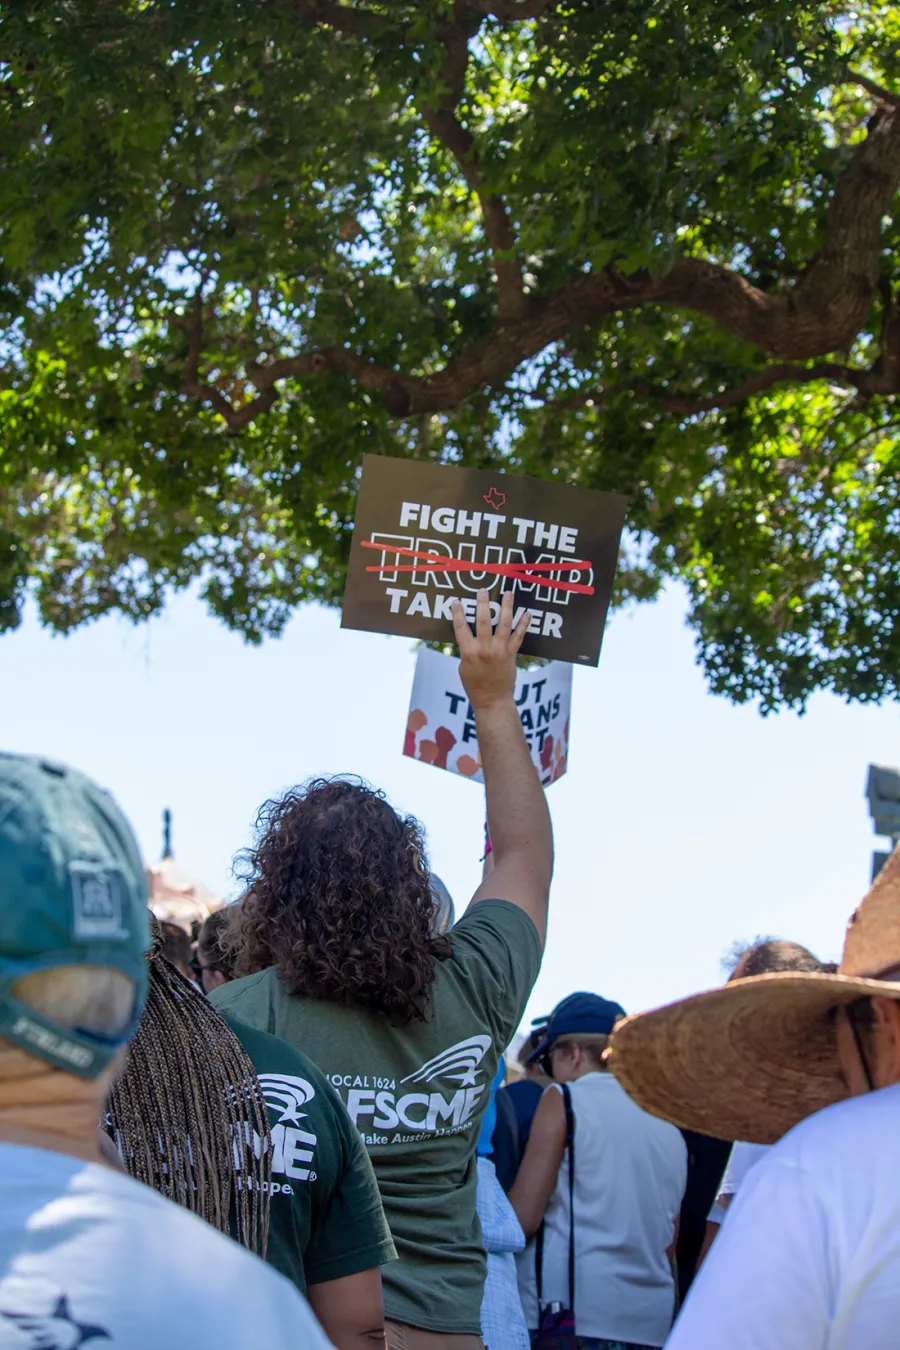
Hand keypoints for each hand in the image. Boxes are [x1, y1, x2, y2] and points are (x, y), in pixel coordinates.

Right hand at [452, 590, 530, 711]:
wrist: (492, 700)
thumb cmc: (474, 684)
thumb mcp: (463, 666)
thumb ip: (466, 649)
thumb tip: (469, 635)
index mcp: (468, 652)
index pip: (461, 627)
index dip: (457, 613)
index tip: (456, 601)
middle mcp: (484, 649)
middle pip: (484, 620)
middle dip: (483, 603)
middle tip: (483, 590)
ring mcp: (499, 650)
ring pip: (504, 624)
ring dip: (507, 607)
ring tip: (508, 593)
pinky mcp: (511, 654)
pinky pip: (519, 636)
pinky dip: (524, 624)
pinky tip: (527, 613)